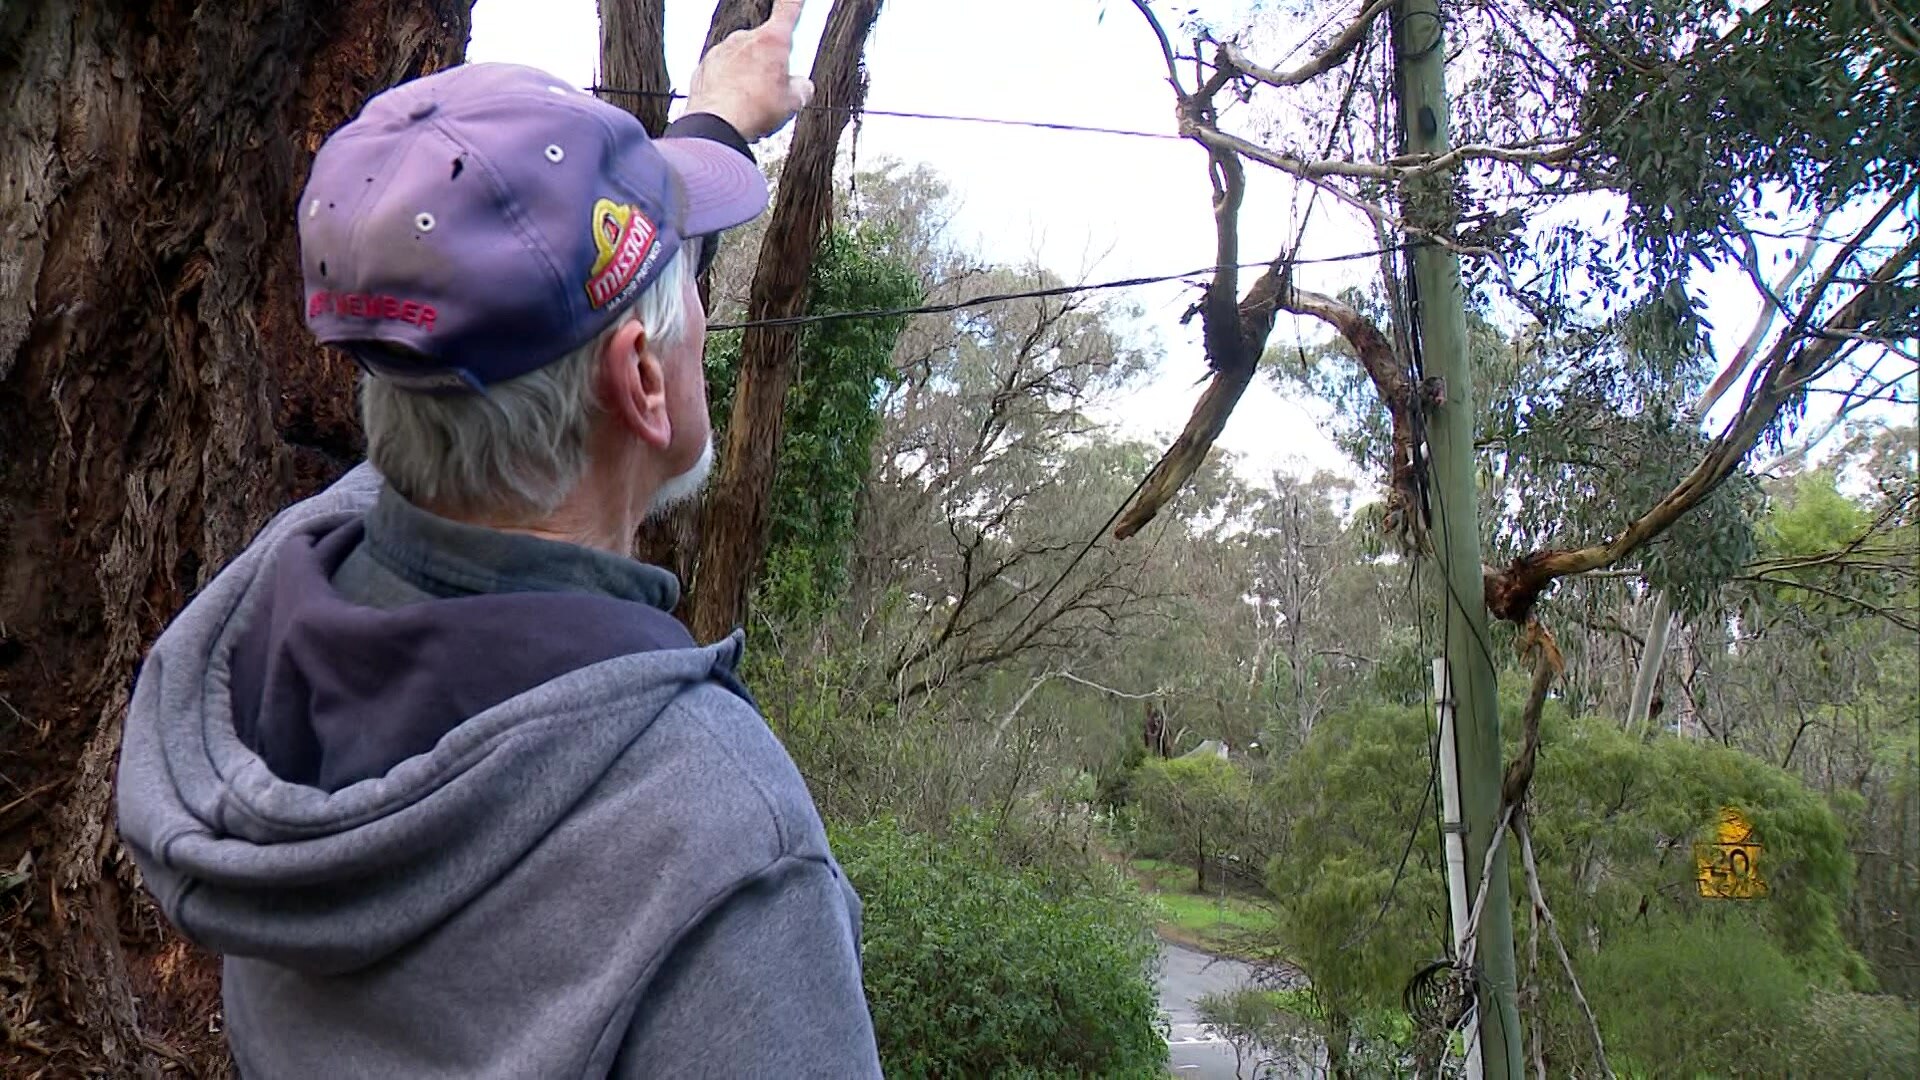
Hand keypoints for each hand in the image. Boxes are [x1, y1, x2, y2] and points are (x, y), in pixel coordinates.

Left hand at [685, 0, 814, 141]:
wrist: (716, 124)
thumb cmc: (754, 110)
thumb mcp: (793, 103)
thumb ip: (801, 88)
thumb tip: (801, 86)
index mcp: (772, 40)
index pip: (788, 10)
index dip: (793, 2)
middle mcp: (744, 39)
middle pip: (762, 43)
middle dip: (768, 61)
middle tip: (773, 90)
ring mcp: (721, 51)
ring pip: (740, 59)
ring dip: (746, 74)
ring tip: (750, 104)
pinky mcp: (704, 68)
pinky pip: (721, 72)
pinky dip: (727, 84)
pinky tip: (732, 105)